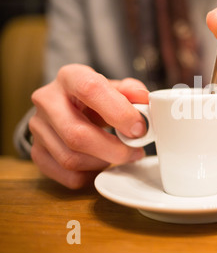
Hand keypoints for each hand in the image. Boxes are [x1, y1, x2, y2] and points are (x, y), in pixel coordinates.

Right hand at [29, 64, 147, 188]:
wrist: (68, 106)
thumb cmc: (97, 97)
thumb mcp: (115, 87)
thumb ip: (132, 91)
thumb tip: (143, 100)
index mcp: (70, 77)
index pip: (90, 89)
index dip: (119, 112)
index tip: (140, 129)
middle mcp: (47, 100)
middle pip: (77, 134)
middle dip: (114, 149)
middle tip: (135, 151)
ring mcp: (39, 128)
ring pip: (71, 159)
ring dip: (104, 162)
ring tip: (121, 155)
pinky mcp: (37, 152)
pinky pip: (67, 174)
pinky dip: (91, 174)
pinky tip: (102, 162)